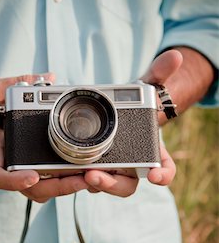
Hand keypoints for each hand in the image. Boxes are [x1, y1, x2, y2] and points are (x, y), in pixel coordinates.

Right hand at [0, 73, 89, 201]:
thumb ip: (15, 82)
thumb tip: (49, 78)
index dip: (14, 181)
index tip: (32, 176)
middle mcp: (3, 166)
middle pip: (30, 190)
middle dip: (58, 188)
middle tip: (83, 179)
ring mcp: (13, 172)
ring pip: (38, 192)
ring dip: (63, 189)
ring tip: (87, 179)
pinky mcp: (21, 172)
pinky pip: (41, 186)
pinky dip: (60, 184)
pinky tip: (79, 175)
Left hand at [84, 50, 181, 195]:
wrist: (112, 111)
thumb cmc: (132, 105)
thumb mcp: (144, 88)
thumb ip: (158, 74)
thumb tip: (174, 56)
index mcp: (149, 151)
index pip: (163, 169)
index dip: (162, 174)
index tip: (154, 175)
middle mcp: (131, 166)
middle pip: (127, 185)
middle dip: (113, 184)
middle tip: (95, 175)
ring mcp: (111, 170)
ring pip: (105, 185)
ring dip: (94, 183)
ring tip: (80, 174)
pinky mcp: (91, 169)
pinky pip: (86, 181)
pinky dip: (77, 179)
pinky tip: (67, 172)